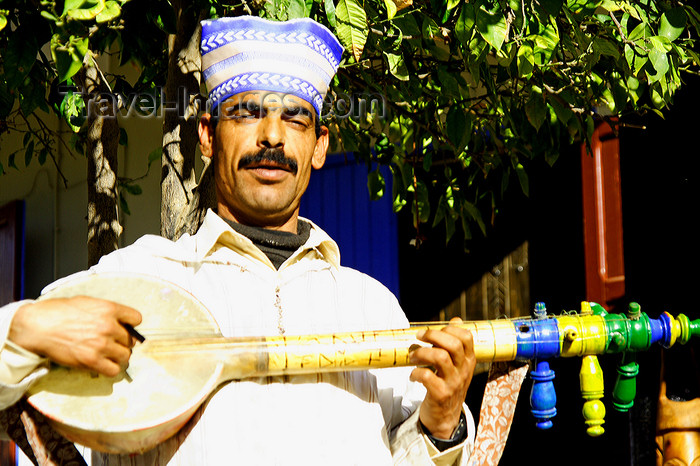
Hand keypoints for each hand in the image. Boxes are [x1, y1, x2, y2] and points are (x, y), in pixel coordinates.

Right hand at [9, 297, 141, 376]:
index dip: (131, 324)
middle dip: (122, 342)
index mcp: (109, 309)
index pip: (136, 318)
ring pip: (125, 356)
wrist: (38, 326)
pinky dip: (110, 368)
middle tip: (112, 343)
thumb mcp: (87, 302)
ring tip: (108, 354)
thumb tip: (119, 320)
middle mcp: (109, 326)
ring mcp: (101, 344)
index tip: (125, 328)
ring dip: (118, 356)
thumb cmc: (58, 312)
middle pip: (130, 339)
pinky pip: (113, 370)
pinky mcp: (92, 360)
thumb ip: (106, 311)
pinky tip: (103, 364)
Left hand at [409, 317, 474, 438]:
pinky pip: (427, 376)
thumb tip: (456, 320)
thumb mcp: (456, 365)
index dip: (449, 328)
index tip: (432, 331)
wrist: (445, 418)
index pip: (466, 336)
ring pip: (440, 357)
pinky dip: (416, 373)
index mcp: (468, 360)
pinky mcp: (442, 395)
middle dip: (432, 335)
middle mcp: (464, 370)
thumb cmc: (447, 384)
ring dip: (421, 353)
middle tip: (418, 337)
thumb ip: (455, 343)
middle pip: (453, 344)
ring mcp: (454, 383)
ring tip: (412, 357)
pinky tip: (412, 375)